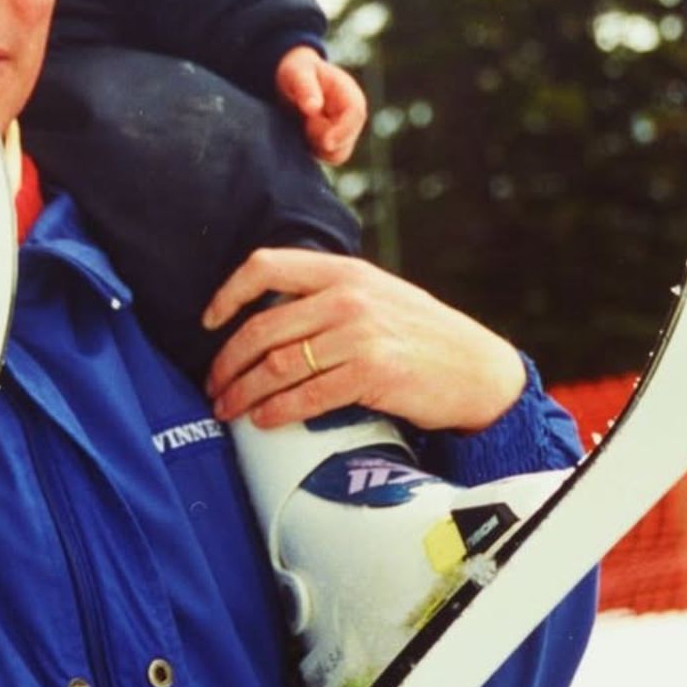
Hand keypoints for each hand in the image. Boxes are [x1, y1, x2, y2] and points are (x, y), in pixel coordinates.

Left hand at [202, 247, 525, 433]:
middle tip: (213, 384)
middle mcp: (348, 297)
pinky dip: (277, 411)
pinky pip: (307, 396)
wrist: (478, 370)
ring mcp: (360, 335)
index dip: (227, 293)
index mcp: (344, 271)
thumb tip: (267, 318)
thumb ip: (328, 296)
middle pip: (262, 327)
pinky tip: (262, 420)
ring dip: (244, 391)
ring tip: (228, 408)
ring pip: (278, 365)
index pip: (266, 265)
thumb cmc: (422, 337)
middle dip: (227, 361)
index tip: (208, 322)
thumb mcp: (377, 295)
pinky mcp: (372, 374)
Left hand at [274, 47, 366, 163]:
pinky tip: (302, 135)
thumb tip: (313, 108)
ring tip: (303, 126)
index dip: (342, 131)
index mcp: (350, 94)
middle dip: (323, 139)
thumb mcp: (298, 73)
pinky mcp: (333, 142)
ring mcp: (344, 130)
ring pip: (337, 154)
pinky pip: (326, 156)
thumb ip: (305, 88)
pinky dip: (313, 150)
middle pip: (346, 141)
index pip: (357, 115)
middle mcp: (352, 115)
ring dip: (317, 147)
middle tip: (304, 122)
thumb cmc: (297, 71)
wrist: (294, 79)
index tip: (324, 141)